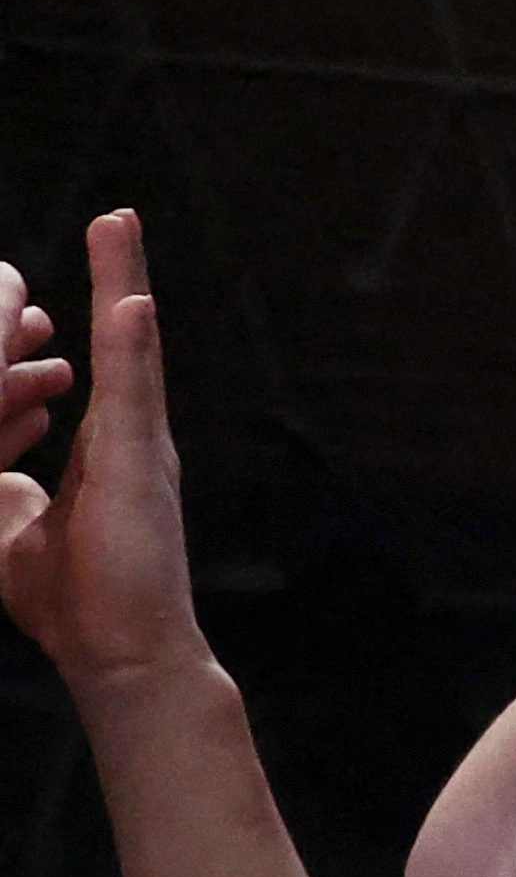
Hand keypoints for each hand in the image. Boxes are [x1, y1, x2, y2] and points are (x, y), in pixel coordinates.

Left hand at [0, 213, 205, 696]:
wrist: (121, 656)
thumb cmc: (74, 604)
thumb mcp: (9, 524)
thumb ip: (1, 483)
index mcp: (102, 454)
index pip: (81, 374)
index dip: (61, 330)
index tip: (43, 297)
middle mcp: (129, 441)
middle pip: (116, 344)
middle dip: (114, 279)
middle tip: (115, 219)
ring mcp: (139, 448)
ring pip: (129, 348)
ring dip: (125, 281)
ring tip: (119, 224)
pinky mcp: (140, 466)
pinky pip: (134, 392)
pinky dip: (132, 344)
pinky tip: (130, 300)